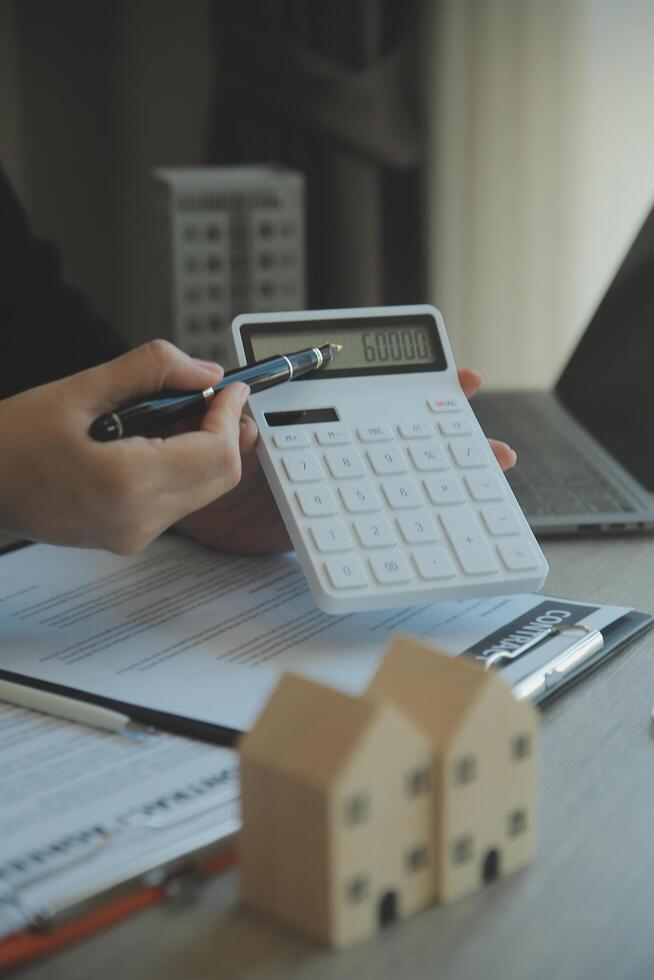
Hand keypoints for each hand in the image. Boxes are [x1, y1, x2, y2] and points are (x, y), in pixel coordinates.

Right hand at [0, 340, 251, 553]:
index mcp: (127, 482)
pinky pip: (178, 503)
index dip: (231, 414)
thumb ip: (152, 370)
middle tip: (217, 398)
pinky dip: (184, 468)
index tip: (231, 388)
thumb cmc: (13, 439)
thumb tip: (207, 373)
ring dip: (207, 451)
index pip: (215, 453)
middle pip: (221, 478)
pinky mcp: (128, 539)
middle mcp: (137, 520)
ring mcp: (134, 536)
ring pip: (205, 492)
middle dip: (227, 434)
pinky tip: (161, 440)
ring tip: (183, 413)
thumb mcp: (81, 389)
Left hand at [175, 367, 516, 555]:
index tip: (462, 384)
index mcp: (308, 412)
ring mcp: (325, 487)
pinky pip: (352, 529)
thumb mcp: (217, 421)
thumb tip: (255, 421)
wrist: (172, 499)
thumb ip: (238, 416)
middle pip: (396, 441)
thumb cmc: (190, 447)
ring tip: (477, 487)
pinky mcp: (312, 525)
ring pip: (387, 485)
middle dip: (449, 443)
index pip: (371, 392)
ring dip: (432, 488)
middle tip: (492, 450)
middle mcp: (325, 447)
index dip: (419, 387)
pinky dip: (387, 534)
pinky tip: (420, 536)